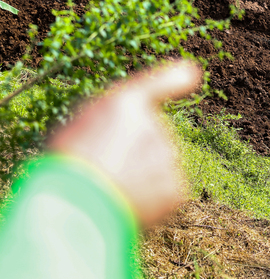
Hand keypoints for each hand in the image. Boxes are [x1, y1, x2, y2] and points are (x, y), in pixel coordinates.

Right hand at [48, 61, 201, 225]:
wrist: (76, 206)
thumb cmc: (70, 165)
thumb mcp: (79, 127)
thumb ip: (113, 120)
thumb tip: (135, 126)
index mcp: (127, 103)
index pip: (161, 83)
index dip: (175, 78)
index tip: (190, 72)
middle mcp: (156, 124)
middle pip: (152, 140)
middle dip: (133, 155)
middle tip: (103, 169)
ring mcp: (169, 155)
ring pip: (158, 167)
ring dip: (140, 179)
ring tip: (110, 188)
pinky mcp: (177, 187)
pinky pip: (166, 192)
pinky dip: (151, 202)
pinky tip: (127, 204)